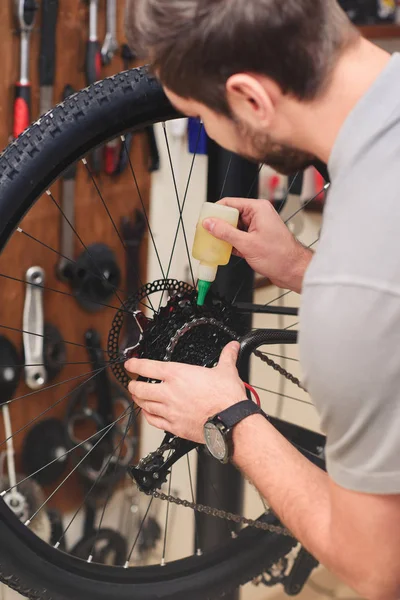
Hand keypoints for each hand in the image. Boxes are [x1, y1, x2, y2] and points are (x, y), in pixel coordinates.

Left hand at [125, 342, 245, 442]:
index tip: (130, 364)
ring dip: (139, 400)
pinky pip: (153, 421)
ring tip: (138, 397)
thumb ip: (227, 356)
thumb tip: (232, 347)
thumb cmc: (227, 398)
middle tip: (133, 384)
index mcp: (178, 375)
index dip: (135, 365)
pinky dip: (147, 416)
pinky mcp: (174, 426)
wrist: (231, 422)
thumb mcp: (227, 371)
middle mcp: (170, 393)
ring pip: (144, 405)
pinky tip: (148, 413)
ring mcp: (170, 411)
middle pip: (139, 389)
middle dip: (133, 386)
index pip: (148, 367)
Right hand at [203, 198, 312, 292]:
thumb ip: (226, 233)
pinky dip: (231, 244)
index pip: (231, 203)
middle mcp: (258, 216)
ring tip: (212, 242)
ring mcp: (257, 228)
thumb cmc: (280, 256)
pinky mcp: (256, 239)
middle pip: (231, 216)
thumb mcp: (247, 244)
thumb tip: (210, 224)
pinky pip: (239, 238)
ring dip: (224, 236)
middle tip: (206, 232)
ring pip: (234, 228)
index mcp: (258, 209)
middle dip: (218, 225)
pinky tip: (222, 250)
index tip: (205, 219)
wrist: (293, 271)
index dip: (216, 211)